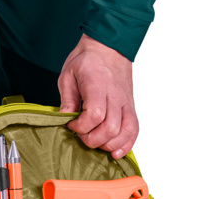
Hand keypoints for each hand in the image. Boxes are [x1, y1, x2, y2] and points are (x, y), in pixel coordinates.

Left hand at [57, 34, 138, 159]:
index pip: (94, 115)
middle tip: (82, 133)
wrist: (109, 48)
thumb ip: (67, 99)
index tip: (71, 124)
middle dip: (92, 139)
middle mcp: (115, 96)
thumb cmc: (87, 60)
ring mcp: (126, 103)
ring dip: (108, 144)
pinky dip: (126, 144)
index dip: (81, 127)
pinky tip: (115, 151)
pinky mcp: (131, 108)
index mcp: (98, 85)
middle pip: (110, 128)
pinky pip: (134, 131)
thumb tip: (64, 119)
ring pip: (124, 133)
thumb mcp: (68, 75)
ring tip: (95, 141)